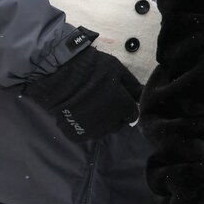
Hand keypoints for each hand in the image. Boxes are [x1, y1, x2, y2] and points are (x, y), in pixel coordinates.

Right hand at [25, 45, 141, 140]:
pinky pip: (86, 135)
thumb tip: (143, 95)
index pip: (132, 115)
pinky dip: (86, 127)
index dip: (128, 108)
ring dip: (102, 123)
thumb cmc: (93, 68)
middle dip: (117, 116)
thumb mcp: (118, 70)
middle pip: (118, 125)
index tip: (123, 102)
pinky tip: (82, 115)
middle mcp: (108, 121)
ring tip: (94, 109)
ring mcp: (91, 129)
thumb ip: (132, 85)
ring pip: (103, 132)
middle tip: (108, 104)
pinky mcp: (75, 133)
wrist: (60, 74)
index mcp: (121, 106)